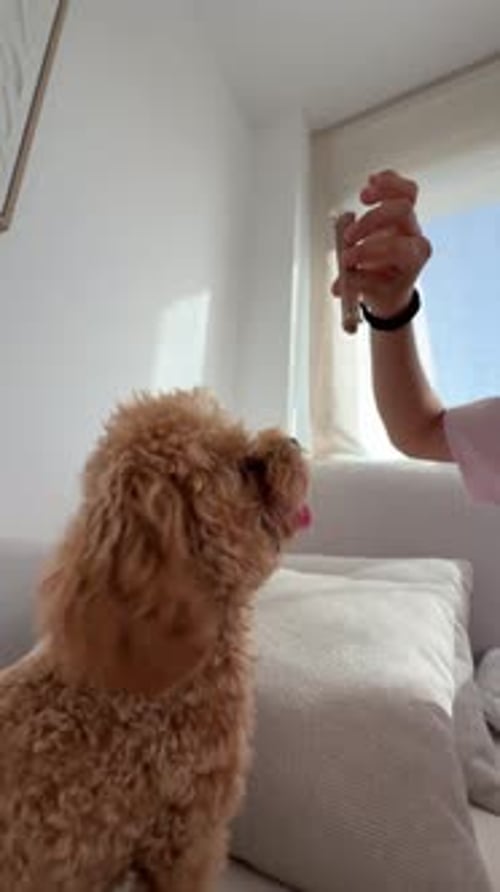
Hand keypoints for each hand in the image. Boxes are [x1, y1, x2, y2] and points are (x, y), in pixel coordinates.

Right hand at [331, 170, 431, 317]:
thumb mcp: (369, 292)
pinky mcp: (400, 209)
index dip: (369, 251)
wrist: (390, 283)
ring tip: (362, 198)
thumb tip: (343, 280)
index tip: (347, 260)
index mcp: (412, 259)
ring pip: (407, 195)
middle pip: (402, 213)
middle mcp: (414, 236)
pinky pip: (403, 187)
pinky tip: (371, 181)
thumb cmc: (381, 286)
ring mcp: (409, 221)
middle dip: (370, 222)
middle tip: (348, 237)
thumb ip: (355, 284)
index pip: (397, 248)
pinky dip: (387, 180)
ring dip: (382, 192)